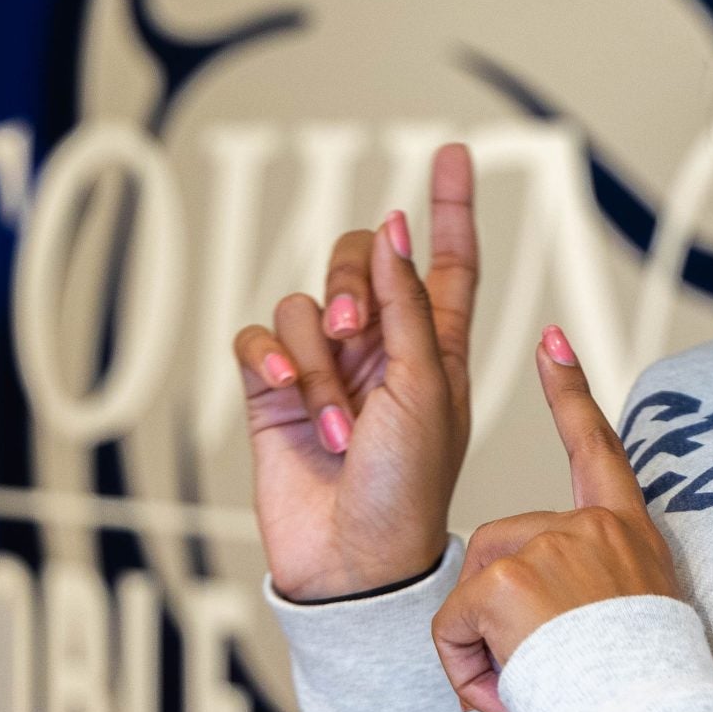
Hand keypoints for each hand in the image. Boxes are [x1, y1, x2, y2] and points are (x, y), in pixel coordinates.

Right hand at [231, 142, 481, 600]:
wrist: (354, 559)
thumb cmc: (408, 485)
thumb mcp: (426, 387)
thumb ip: (407, 304)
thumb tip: (394, 226)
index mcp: (435, 344)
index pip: (447, 260)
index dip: (450, 207)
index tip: (454, 152)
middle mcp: (380, 346)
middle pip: (357, 262)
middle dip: (350, 283)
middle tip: (354, 331)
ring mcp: (325, 367)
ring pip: (305, 305)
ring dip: (318, 358)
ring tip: (337, 419)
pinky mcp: (274, 392)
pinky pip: (258, 339)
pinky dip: (270, 359)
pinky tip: (287, 392)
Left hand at [431, 323, 683, 711]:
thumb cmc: (643, 693)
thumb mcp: (632, 624)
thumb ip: (588, 597)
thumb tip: (539, 620)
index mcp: (628, 534)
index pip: (597, 447)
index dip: (571, 391)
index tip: (552, 339)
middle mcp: (593, 528)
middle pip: (501, 546)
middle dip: (496, 609)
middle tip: (540, 667)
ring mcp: (549, 545)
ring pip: (474, 589)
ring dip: (484, 644)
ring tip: (532, 682)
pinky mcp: (507, 577)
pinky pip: (452, 626)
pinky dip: (466, 667)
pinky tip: (509, 688)